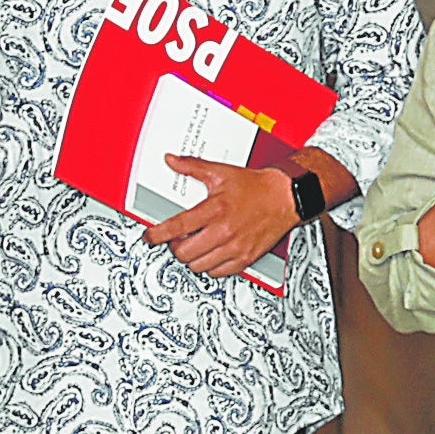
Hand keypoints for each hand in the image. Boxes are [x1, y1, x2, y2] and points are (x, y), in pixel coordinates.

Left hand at [146, 157, 303, 277]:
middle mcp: (224, 231)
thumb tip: (172, 160)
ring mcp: (235, 247)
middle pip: (184, 252)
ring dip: (191, 258)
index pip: (177, 227)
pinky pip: (217, 272)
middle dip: (175, 247)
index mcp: (215, 209)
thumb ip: (192, 166)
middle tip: (176, 240)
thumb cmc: (255, 187)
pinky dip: (209, 266)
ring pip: (198, 266)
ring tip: (193, 246)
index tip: (150, 237)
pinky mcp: (245, 258)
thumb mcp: (220, 172)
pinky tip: (210, 254)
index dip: (157, 234)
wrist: (284, 197)